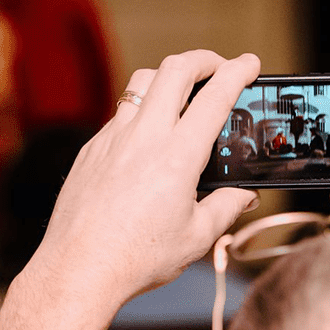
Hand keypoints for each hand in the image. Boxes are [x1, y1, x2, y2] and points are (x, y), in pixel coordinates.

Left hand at [0, 50, 261, 329]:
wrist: (79, 270)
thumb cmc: (137, 258)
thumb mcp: (196, 236)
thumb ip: (226, 208)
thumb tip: (244, 195)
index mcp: (177, 157)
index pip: (215, 97)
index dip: (238, 72)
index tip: (250, 63)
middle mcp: (144, 138)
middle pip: (175, 69)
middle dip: (203, 59)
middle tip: (218, 67)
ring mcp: (113, 139)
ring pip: (142, 83)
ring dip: (168, 77)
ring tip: (183, 93)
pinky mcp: (92, 150)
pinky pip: (120, 114)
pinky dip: (141, 110)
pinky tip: (149, 137)